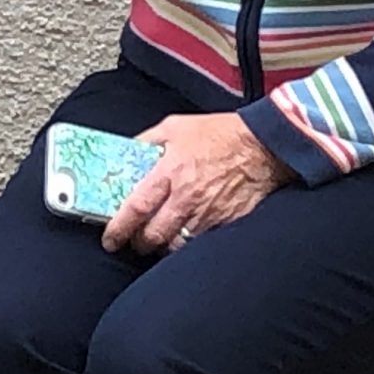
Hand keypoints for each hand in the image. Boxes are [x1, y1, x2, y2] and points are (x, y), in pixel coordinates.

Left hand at [102, 114, 293, 256]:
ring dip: (163, 246)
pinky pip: (201, 243)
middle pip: (153, 235)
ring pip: (176, 245)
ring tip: (159, 239)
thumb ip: (147, 142)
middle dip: (139, 243)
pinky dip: (189, 244)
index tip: (110, 238)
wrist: (263, 145)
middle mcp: (186, 197)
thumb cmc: (219, 133)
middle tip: (134, 241)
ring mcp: (207, 214)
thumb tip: (124, 153)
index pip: (136, 208)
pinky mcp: (226, 223)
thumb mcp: (175, 127)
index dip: (118, 229)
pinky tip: (184, 236)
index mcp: (169, 172)